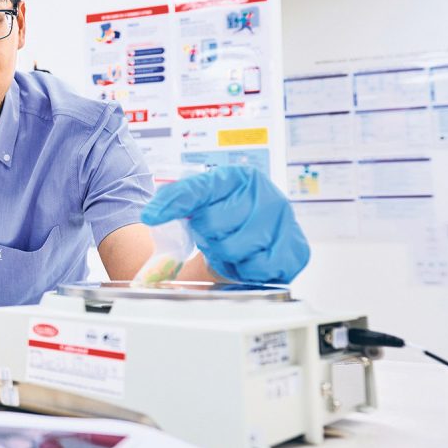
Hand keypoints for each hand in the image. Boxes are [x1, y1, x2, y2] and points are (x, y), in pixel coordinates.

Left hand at [140, 166, 309, 283]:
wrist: (258, 239)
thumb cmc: (225, 219)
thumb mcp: (200, 203)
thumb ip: (175, 200)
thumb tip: (152, 213)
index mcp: (238, 177)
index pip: (198, 189)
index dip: (172, 204)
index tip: (150, 216)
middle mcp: (266, 194)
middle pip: (213, 223)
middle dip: (207, 236)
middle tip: (214, 236)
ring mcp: (285, 221)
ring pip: (233, 248)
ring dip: (225, 255)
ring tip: (230, 247)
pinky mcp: (296, 249)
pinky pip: (258, 268)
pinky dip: (247, 270)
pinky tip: (248, 259)